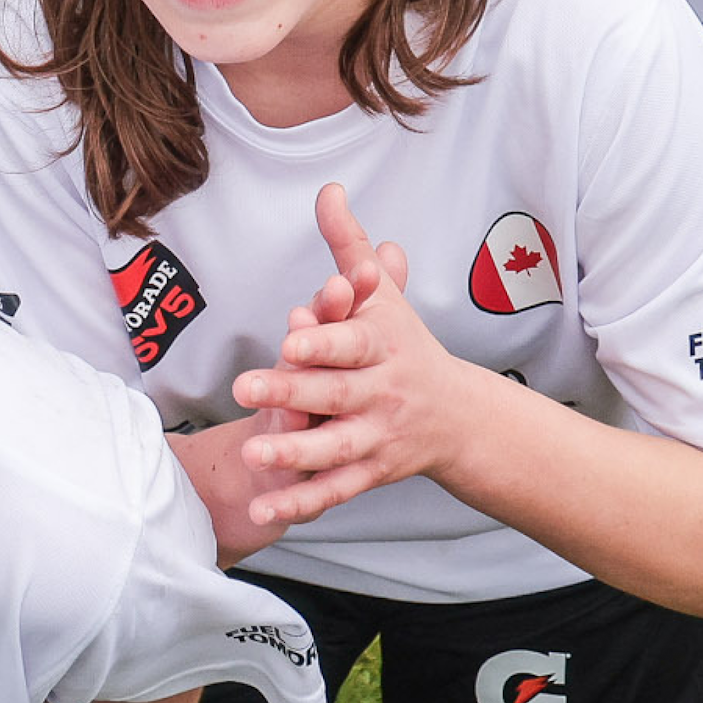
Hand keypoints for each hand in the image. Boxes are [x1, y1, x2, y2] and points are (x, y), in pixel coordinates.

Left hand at [231, 183, 486, 529]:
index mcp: (383, 345)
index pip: (353, 342)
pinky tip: (265, 511)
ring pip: (335, 449)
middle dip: (292, 391)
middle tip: (243, 387)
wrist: (458, 416)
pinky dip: (301, 503)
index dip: (324, 338)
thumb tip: (329, 190)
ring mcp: (378, 436)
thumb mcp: (381, 294)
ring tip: (254, 453)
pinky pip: (334, 491)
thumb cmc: (404, 345)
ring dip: (295, 453)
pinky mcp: (371, 473)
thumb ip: (349, 247)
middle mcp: (383, 392)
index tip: (289, 334)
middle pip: (336, 393)